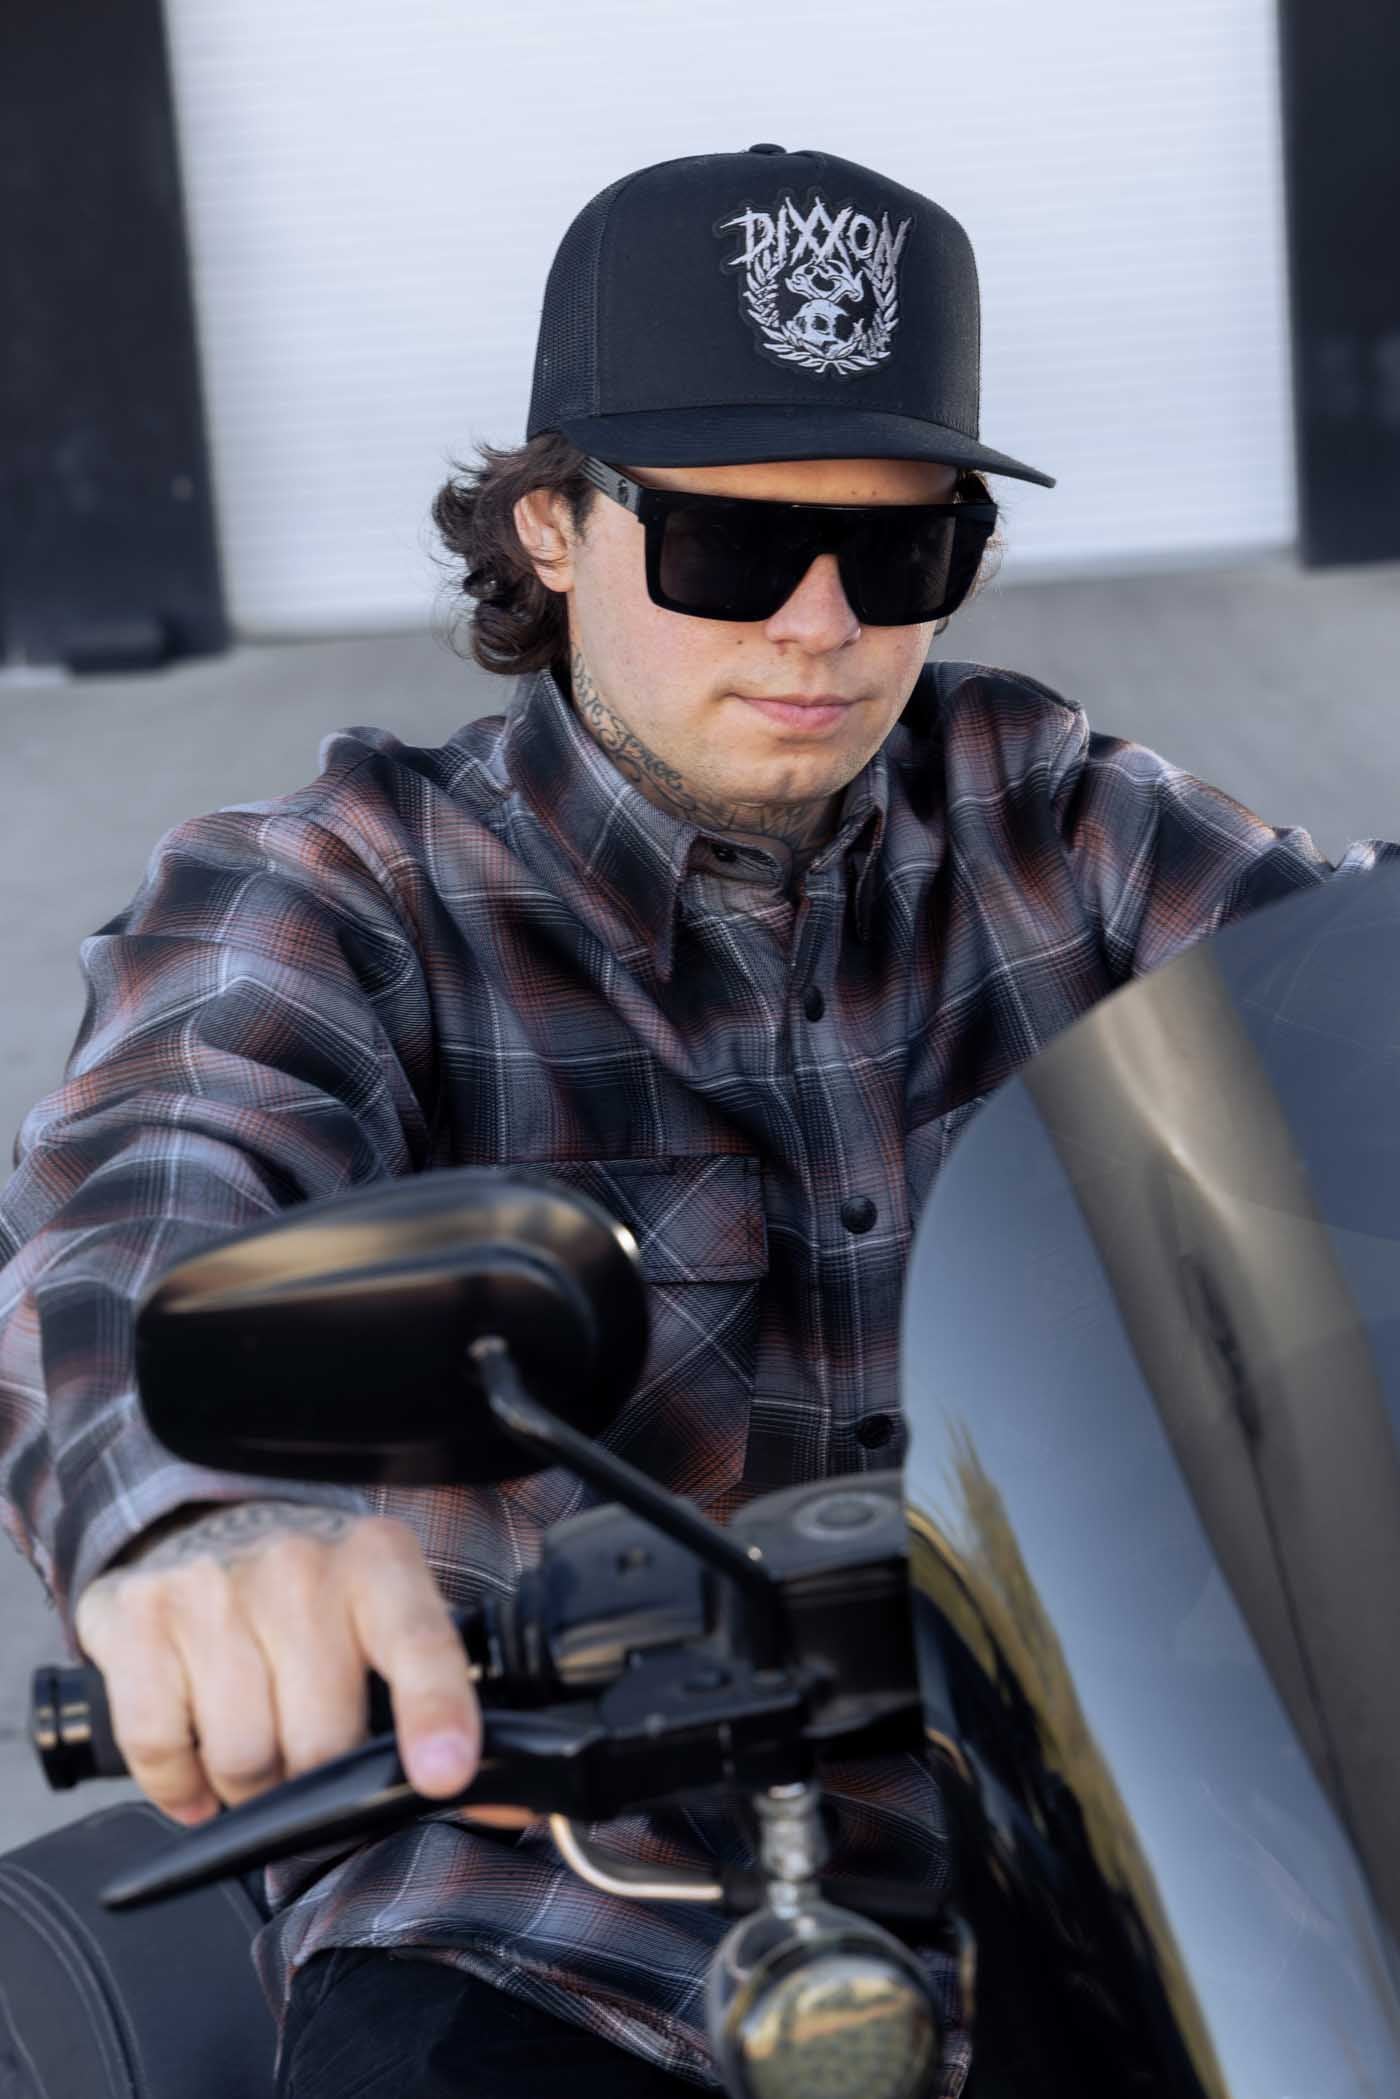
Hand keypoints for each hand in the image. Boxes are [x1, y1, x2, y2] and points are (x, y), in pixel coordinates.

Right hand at [74, 1501, 483, 1826]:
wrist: (208, 1519)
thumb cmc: (312, 1594)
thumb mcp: (386, 1616)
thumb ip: (441, 1703)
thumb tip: (506, 1802)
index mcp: (377, 1563)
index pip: (417, 1643)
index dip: (434, 1711)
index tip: (444, 1772)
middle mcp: (297, 1566)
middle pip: (320, 1740)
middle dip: (315, 1779)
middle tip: (307, 1754)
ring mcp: (212, 1589)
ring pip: (243, 1757)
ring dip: (249, 1782)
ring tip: (255, 1741)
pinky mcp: (138, 1621)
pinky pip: (161, 1750)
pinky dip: (179, 1780)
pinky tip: (197, 1756)